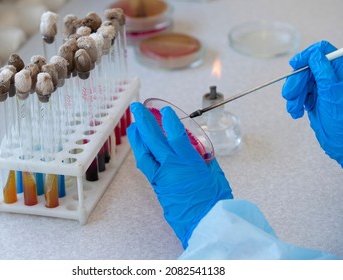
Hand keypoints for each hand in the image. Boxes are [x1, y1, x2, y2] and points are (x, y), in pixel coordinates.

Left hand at [127, 102, 232, 247]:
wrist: (205, 223)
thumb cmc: (215, 200)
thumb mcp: (214, 173)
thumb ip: (203, 159)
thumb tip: (196, 151)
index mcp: (188, 162)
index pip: (176, 135)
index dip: (169, 120)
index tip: (165, 110)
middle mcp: (171, 167)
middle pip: (154, 140)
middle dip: (144, 121)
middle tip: (137, 108)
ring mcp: (162, 178)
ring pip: (144, 154)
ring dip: (137, 138)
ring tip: (133, 126)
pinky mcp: (158, 187)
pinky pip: (146, 167)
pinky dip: (143, 155)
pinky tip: (141, 149)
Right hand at [282, 40, 342, 166]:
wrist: (340, 144)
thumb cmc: (342, 122)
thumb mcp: (332, 92)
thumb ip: (322, 69)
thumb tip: (312, 53)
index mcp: (339, 70)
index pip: (321, 51)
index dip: (306, 56)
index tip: (295, 65)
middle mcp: (331, 77)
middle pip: (306, 68)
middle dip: (296, 82)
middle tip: (291, 95)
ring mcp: (322, 88)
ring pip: (299, 82)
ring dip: (293, 96)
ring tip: (295, 109)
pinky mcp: (314, 99)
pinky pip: (298, 95)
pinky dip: (294, 104)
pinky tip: (296, 113)